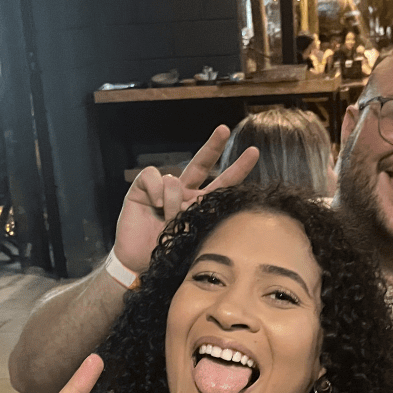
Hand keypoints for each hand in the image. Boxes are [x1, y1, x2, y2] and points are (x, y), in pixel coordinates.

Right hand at [112, 125, 259, 272]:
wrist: (138, 263)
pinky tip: (153, 204)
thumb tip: (210, 201)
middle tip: (224, 130)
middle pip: (202, 164)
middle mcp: (183, 194)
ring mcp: (163, 190)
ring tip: (167, 219)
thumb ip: (203, 218)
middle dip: (214, 145)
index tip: (254, 153)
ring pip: (174, 176)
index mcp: (199, 206)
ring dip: (172, 201)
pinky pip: (153, 176)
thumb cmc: (168, 255)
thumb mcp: (193, 238)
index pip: (221, 185)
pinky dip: (155, 190)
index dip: (237, 170)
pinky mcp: (142, 188)